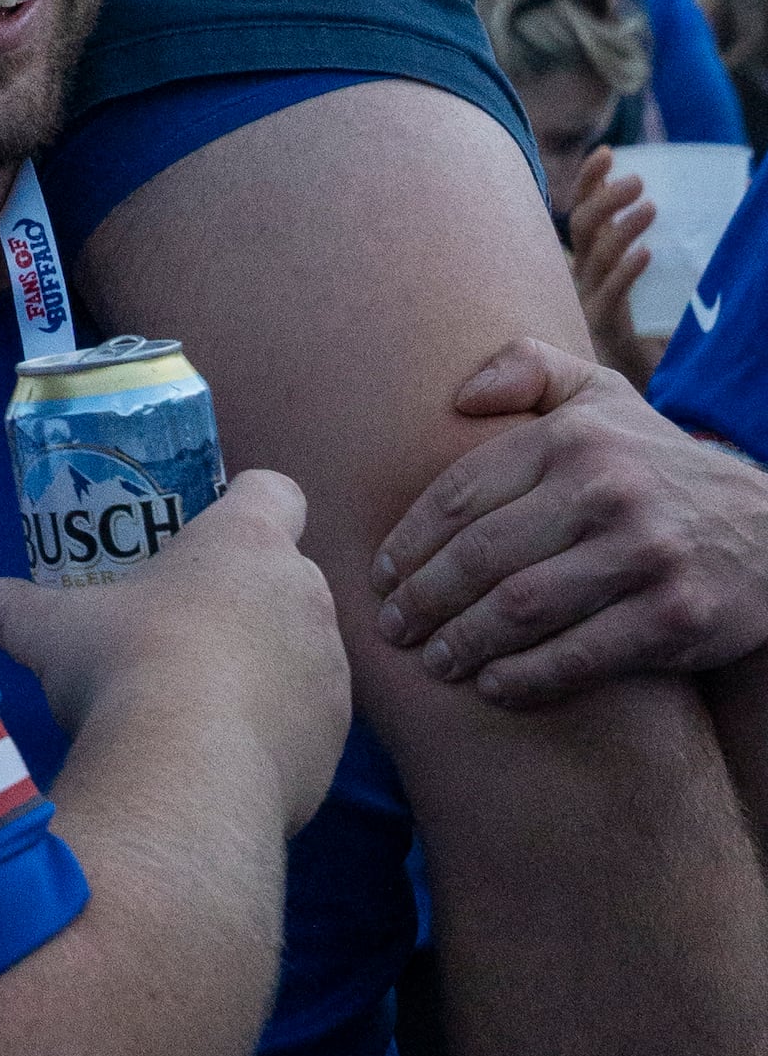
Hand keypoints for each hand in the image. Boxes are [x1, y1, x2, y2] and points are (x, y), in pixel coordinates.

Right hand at [0, 463, 350, 829]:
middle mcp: (304, 595)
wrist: (187, 773)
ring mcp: (330, 670)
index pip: (275, 491)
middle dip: (249, 600)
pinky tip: (225, 756)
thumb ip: (16, 609)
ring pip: (304, 652)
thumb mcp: (51, 631)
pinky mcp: (336, 739)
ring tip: (204, 704)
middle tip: (188, 631)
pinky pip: (310, 722)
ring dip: (267, 668)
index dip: (247, 506)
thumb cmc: (123, 665)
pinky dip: (277, 732)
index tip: (211, 536)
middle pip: (288, 578)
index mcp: (246, 543)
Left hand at [373, 343, 767, 700]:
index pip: (463, 493)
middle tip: (392, 628)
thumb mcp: (605, 397)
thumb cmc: (659, 467)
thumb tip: (457, 393)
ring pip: (523, 608)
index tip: (380, 576)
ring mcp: (645, 555)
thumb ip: (529, 368)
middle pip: (483, 555)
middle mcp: (607, 491)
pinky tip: (491, 687)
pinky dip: (526, 678)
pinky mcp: (675, 617)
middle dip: (424, 598)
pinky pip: (580, 656)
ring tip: (433, 661)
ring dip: (464, 642)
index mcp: (575, 439)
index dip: (410, 541)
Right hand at [562, 143, 664, 386]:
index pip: (579, 212)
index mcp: (583, 262)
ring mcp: (584, 304)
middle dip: (605, 197)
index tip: (608, 152)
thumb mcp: (635, 284)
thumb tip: (674, 211)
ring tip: (651, 207)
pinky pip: (610, 295)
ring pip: (596, 256)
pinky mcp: (599, 330)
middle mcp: (576, 279)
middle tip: (639, 180)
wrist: (626, 390)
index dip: (589, 181)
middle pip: (581, 228)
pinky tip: (646, 254)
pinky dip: (626, 270)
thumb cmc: (635, 336)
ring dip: (622, 227)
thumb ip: (638, 253)